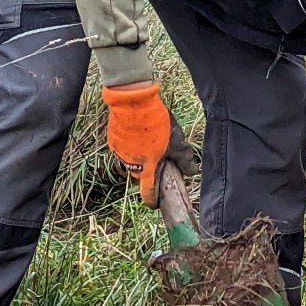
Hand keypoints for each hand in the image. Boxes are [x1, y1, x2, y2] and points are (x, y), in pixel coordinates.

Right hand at [102, 82, 197, 206]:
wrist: (133, 102)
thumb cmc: (158, 124)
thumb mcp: (177, 143)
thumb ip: (185, 160)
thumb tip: (192, 172)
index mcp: (147, 169)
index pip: (148, 192)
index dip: (153, 200)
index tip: (156, 204)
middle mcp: (130, 165)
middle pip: (142, 175)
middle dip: (151, 171)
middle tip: (162, 159)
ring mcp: (119, 153)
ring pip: (133, 161)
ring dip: (142, 157)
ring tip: (152, 142)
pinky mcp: (113, 141)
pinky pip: (125, 149)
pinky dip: (133, 146)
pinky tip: (141, 134)